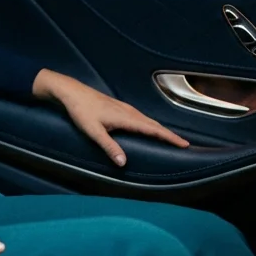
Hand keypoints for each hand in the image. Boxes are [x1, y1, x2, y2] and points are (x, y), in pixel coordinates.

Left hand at [33, 69, 189, 165]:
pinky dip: (150, 124)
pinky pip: (140, 117)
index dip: (170, 137)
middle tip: (184, 144)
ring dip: (160, 129)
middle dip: (169, 134)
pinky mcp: (119, 107)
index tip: (184, 144)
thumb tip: (123, 163)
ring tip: (170, 138)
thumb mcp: (94, 131)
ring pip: (147, 120)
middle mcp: (129, 111)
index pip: (153, 129)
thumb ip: (109, 147)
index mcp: (126, 117)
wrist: (71, 92)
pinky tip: (148, 128)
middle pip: (154, 124)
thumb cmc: (81, 111)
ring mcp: (124, 108)